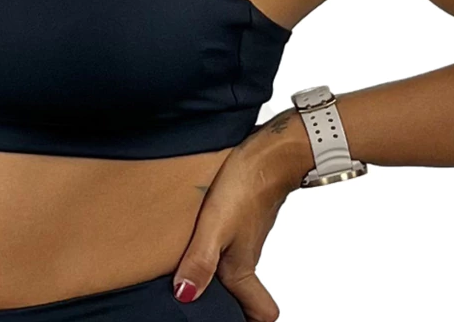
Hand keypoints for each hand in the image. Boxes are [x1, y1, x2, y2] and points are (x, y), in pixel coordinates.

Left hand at [171, 118, 307, 321]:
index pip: (262, 313)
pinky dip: (216, 243)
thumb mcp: (215, 225)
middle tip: (198, 296)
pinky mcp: (241, 214)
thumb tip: (184, 296)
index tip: (226, 321)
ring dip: (216, 270)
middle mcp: (247, 255)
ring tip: (187, 267)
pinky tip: (195, 230)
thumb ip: (200, 261)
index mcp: (242, 268)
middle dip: (227, 300)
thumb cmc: (246, 186)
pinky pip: (230, 238)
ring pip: (236, 264)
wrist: (269, 149)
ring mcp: (245, 234)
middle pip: (244, 292)